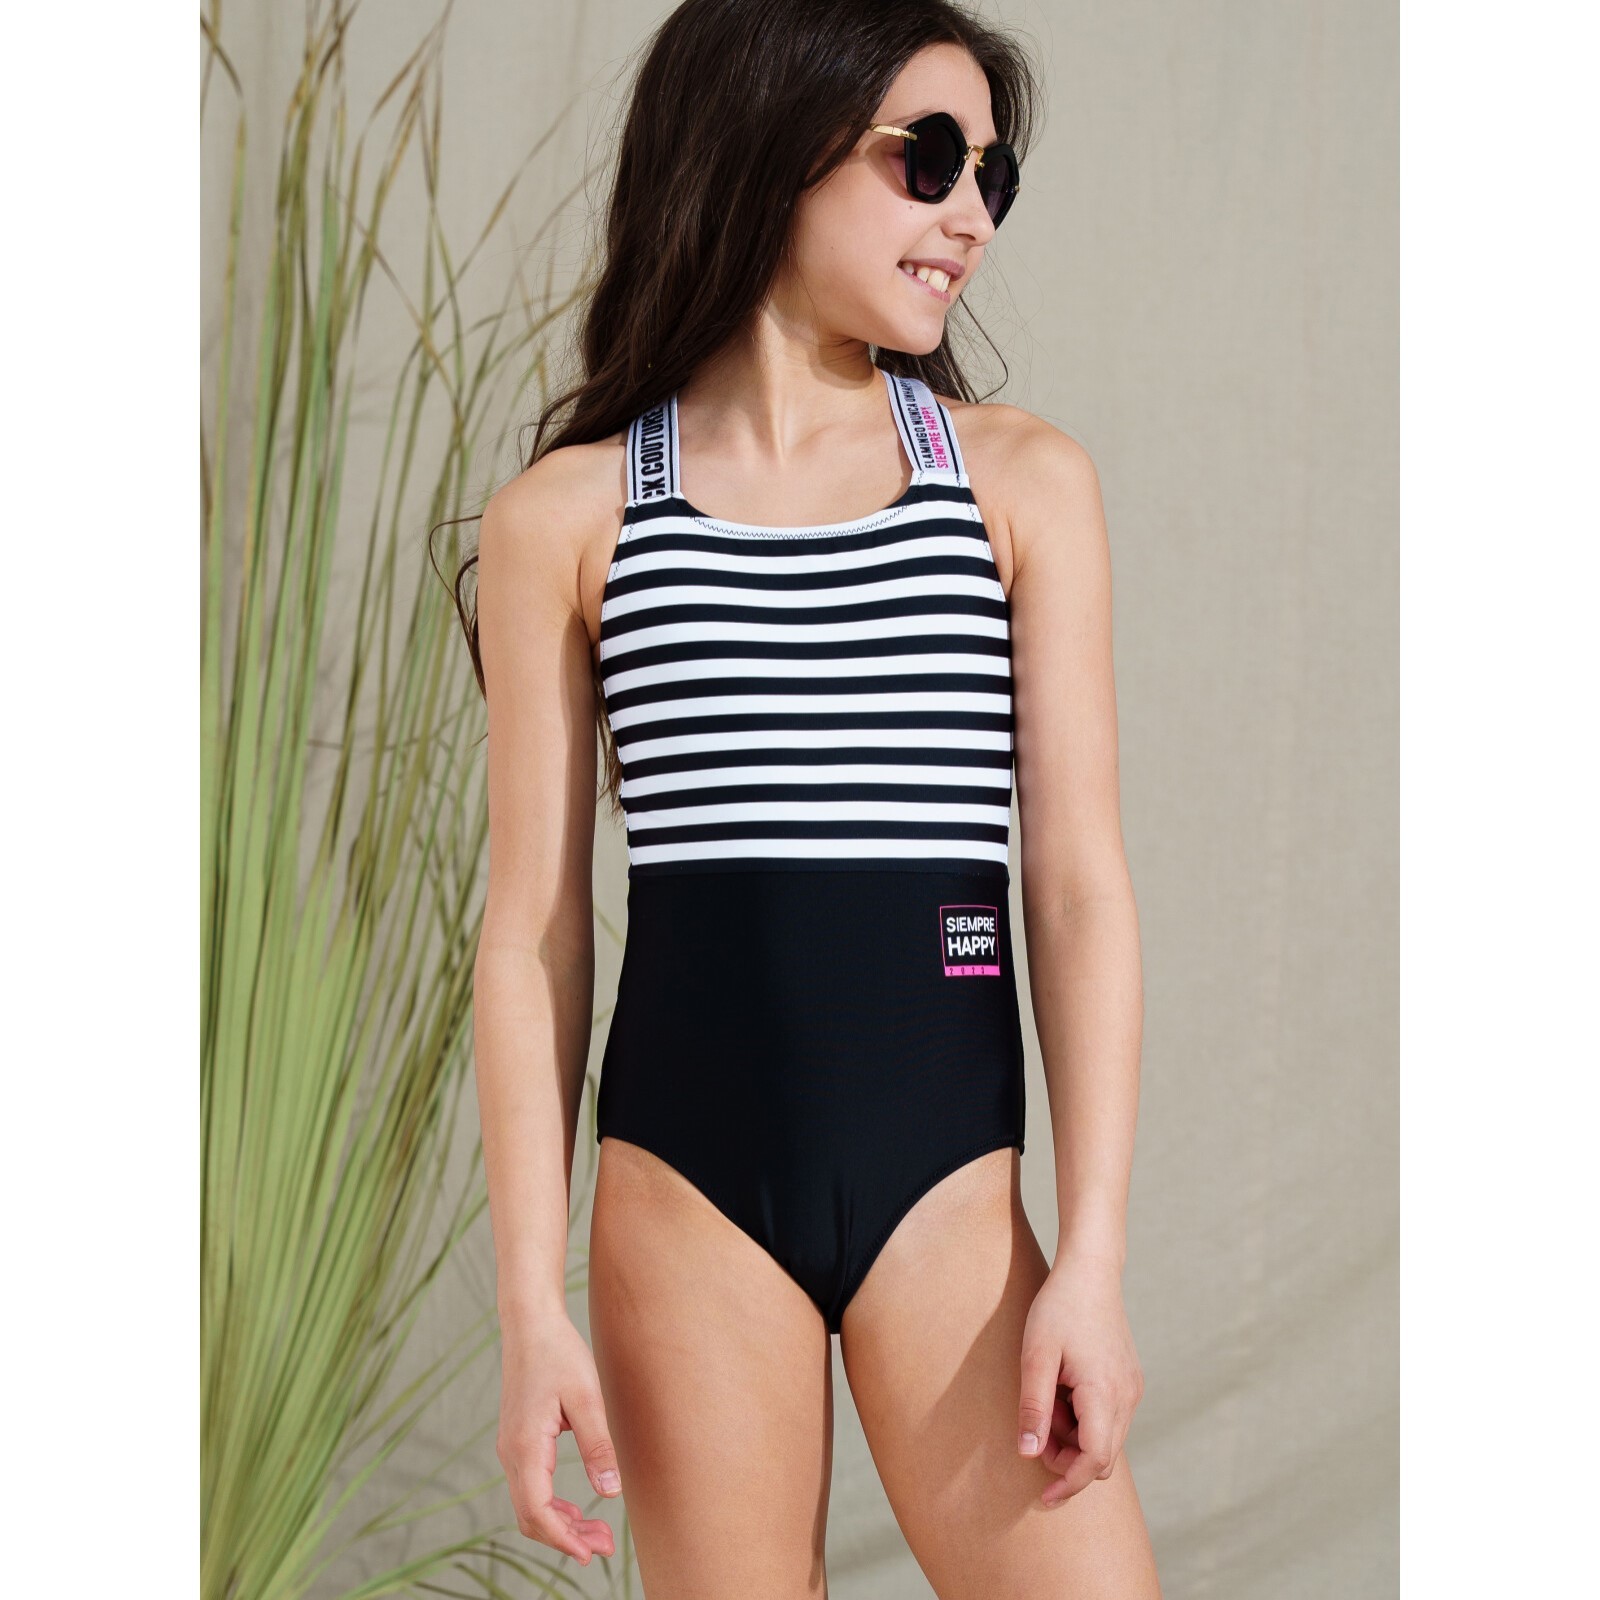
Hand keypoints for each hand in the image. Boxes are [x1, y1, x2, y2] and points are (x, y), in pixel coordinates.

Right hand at [496, 1308, 621, 1564]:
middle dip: (565, 1538)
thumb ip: (598, 1445)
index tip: (592, 1554)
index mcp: (525, 1446)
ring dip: (560, 1524)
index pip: (537, 1510)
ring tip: (598, 1534)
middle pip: (531, 1515)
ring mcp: (510, 1448)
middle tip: (605, 1547)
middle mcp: (511, 1453)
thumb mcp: (587, 1397)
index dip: (564, 1538)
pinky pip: (529, 1487)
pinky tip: (578, 1509)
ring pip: (529, 1505)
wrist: (531, 1324)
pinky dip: (552, 1506)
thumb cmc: (559, 1354)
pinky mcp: (517, 1441)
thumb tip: (610, 1492)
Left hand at [1016, 1248, 1144, 1507]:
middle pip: (1102, 1457)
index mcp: (1105, 1395)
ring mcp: (1132, 1388)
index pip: (1094, 1462)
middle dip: (1068, 1459)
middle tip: (1036, 1431)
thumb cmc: (1059, 1308)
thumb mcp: (1036, 1356)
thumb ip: (1033, 1407)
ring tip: (1048, 1396)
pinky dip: (1085, 1418)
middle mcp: (1127, 1397)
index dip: (1068, 1484)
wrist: (1090, 1270)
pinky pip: (1109, 1417)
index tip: (1043, 1497)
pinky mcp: (1129, 1378)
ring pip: (1106, 1438)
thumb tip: (1028, 1454)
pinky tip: (1062, 1388)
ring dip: (1074, 1436)